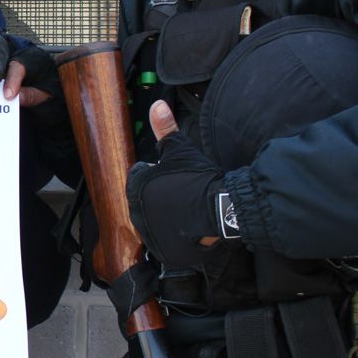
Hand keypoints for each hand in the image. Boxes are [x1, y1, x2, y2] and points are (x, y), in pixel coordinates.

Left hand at [126, 101, 226, 267]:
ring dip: (167, 216)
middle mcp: (136, 213)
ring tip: (188, 209)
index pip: (141, 179)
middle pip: (147, 201)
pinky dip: (176, 237)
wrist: (222, 208)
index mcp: (135, 189)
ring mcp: (150, 234)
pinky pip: (167, 242)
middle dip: (161, 196)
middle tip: (184, 193)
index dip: (159, 175)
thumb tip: (157, 105)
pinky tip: (190, 226)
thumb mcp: (180, 149)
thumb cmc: (200, 177)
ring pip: (156, 221)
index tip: (176, 178)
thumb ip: (165, 128)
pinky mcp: (164, 252)